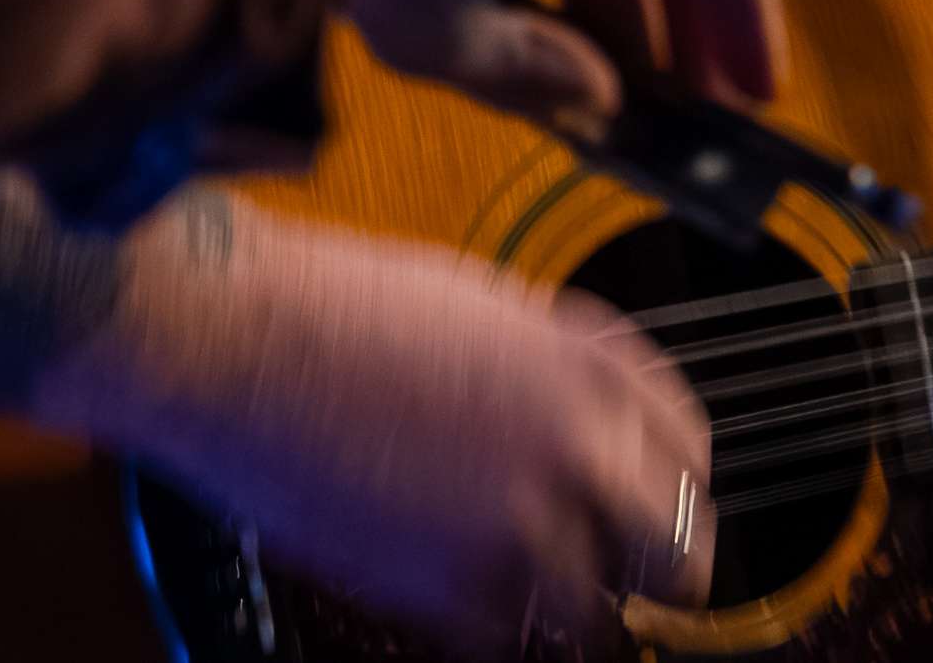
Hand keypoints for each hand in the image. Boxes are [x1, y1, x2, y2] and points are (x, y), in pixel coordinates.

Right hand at [44, 192, 714, 651]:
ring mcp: (521, 526)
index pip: (690, 450)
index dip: (678, 484)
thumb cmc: (337, 306)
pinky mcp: (453, 588)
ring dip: (571, 609)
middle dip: (658, 570)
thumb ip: (554, 363)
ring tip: (532, 594)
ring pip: (596, 617)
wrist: (241, 342)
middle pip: (677, 553)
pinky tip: (455, 590)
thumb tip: (586, 419)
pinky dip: (489, 627)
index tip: (661, 503)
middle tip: (629, 580)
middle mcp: (575, 450)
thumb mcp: (483, 303)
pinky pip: (505, 638)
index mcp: (586, 368)